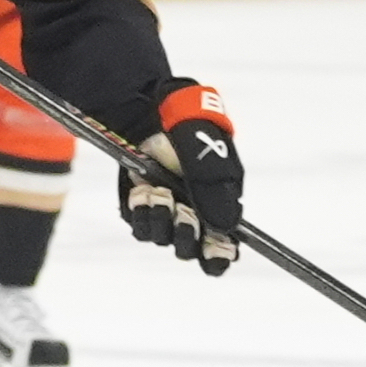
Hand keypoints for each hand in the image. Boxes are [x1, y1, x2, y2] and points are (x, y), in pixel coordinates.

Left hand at [118, 79, 242, 274]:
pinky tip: (143, 191)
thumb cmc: (190, 130)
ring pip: (163, 238)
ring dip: (162, 220)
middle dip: (188, 235)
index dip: (219, 255)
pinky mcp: (141, 207)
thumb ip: (215, 189)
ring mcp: (166, 212)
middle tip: (184, 213)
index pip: (224, 247)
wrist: (154, 111)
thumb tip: (225, 227)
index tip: (215, 247)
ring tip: (158, 193)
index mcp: (220, 205)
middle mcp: (194, 215)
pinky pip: (140, 225)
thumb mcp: (208, 155)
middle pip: (192, 250)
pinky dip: (142, 212)